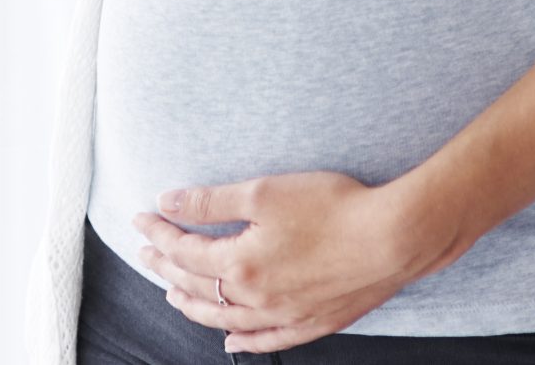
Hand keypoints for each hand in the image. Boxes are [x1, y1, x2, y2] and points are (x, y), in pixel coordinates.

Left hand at [128, 170, 446, 351]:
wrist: (392, 238)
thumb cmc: (333, 209)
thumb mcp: (264, 192)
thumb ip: (211, 202)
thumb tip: (169, 203)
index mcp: (239, 264)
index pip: (184, 251)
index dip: (159, 232)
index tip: (143, 217)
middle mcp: (255, 298)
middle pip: (197, 286)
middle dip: (167, 267)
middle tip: (149, 252)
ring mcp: (283, 316)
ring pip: (224, 319)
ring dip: (193, 306)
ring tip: (173, 295)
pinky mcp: (310, 323)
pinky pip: (266, 342)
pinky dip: (243, 342)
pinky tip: (230, 340)